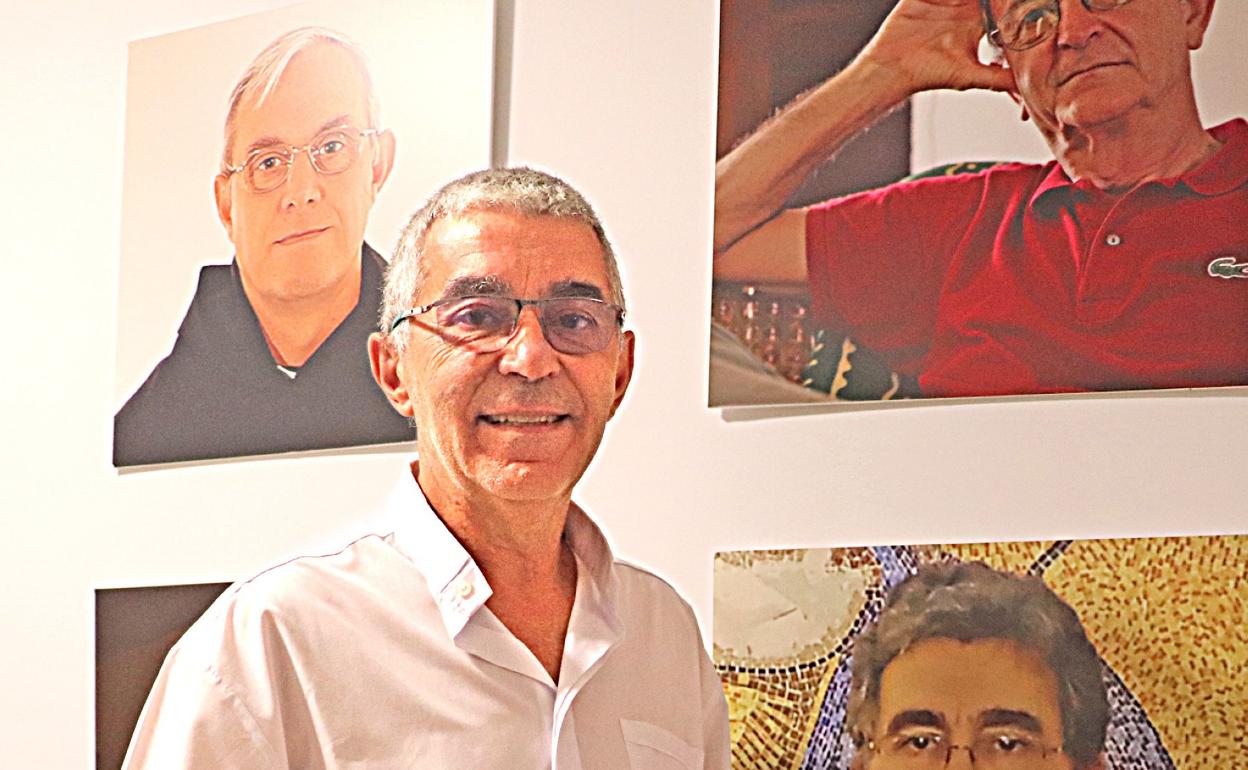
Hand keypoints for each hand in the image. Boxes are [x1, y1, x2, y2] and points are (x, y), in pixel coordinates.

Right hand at [857, 0, 1015, 96]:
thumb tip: (1028, 88)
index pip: (1001, 5)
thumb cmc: (929, 74)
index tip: (1026, 1)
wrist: (894, 70)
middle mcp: (963, 9)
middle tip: (983, 0)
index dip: (1012, 3)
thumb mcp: (970, 75)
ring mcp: (944, 0)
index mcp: (977, 23)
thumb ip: (1000, 79)